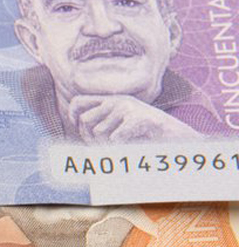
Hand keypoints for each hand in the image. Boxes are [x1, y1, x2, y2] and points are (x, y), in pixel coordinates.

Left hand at [69, 95, 201, 142]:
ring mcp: (128, 107)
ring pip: (98, 132)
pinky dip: (120, 147)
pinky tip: (133, 143)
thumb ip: (98, 125)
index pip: (78, 101)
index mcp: (111, 99)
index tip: (79, 127)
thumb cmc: (142, 134)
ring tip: (122, 144)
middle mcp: (117, 100)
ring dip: (106, 145)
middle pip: (85, 120)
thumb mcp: (118, 126)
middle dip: (90, 138)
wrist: (174, 135)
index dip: (72, 115)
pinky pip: (114, 139)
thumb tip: (77, 129)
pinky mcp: (137, 117)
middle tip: (104, 145)